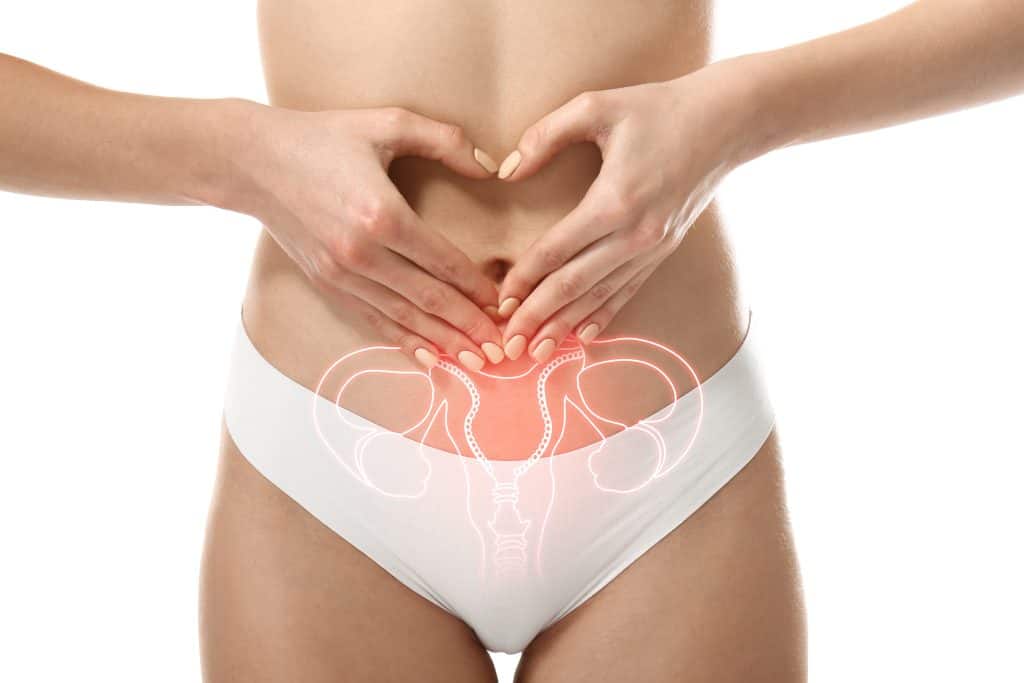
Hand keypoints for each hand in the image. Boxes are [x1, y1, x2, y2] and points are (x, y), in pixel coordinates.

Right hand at [236, 104, 505, 369]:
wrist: (252, 161)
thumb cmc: (322, 137)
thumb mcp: (386, 123)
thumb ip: (444, 140)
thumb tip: (492, 166)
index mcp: (383, 215)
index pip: (444, 261)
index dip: (477, 287)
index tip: (503, 305)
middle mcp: (362, 253)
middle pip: (429, 298)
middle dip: (469, 326)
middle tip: (501, 349)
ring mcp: (341, 274)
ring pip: (403, 317)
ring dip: (442, 342)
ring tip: (474, 361)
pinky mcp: (326, 284)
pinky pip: (372, 320)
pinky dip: (402, 341)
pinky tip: (427, 358)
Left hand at [493, 59, 759, 361]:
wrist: (726, 121)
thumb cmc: (657, 108)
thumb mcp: (596, 106)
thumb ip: (545, 135)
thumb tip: (507, 171)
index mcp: (614, 200)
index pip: (556, 250)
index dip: (524, 278)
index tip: (497, 301)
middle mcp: (635, 234)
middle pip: (574, 285)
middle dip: (537, 317)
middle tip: (506, 344)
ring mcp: (652, 247)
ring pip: (599, 296)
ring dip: (565, 326)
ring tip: (535, 351)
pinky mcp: (663, 250)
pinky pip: (627, 291)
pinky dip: (603, 315)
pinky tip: (582, 336)